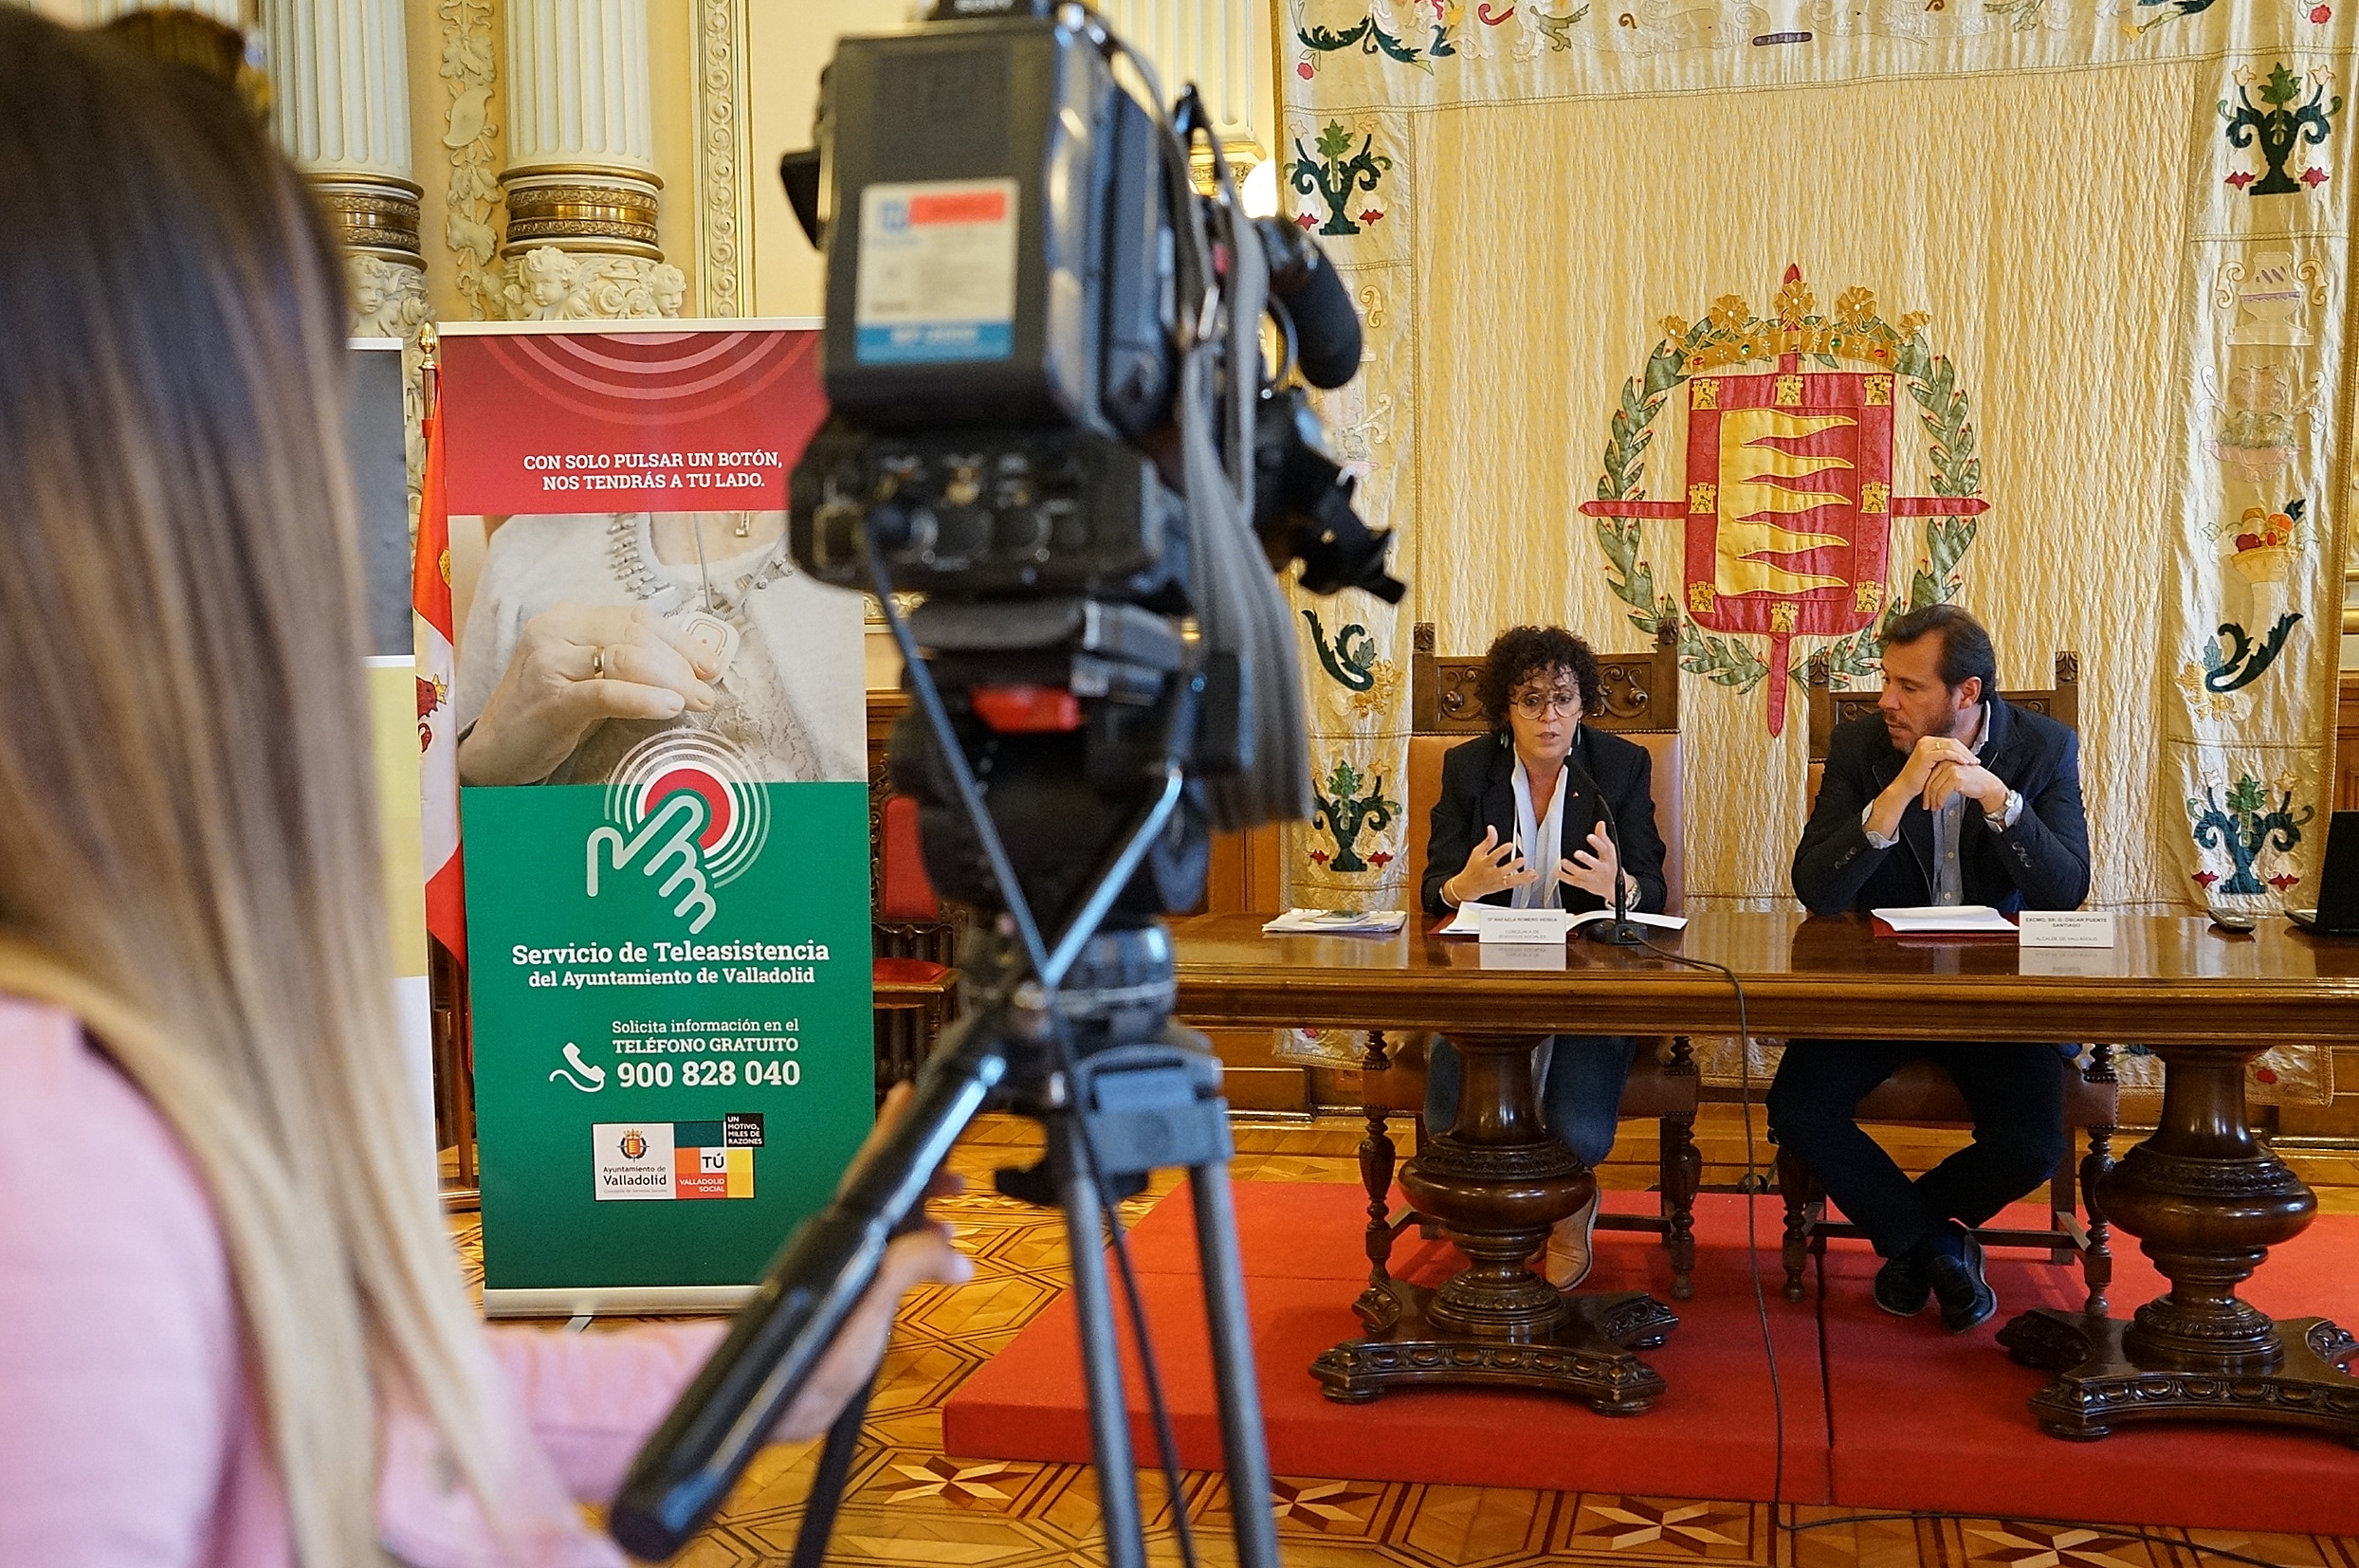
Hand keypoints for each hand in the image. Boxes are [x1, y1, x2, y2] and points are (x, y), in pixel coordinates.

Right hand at [458, 603, 721, 784]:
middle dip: (681, 662)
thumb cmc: (550, 714)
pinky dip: (644, 698)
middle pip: (637, 635)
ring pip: (627, 658)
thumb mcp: (591, 677)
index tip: (711, 664)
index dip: (680, 639)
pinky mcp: (550, 696)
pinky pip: (607, 692)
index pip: (638, 618)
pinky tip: (670, 707)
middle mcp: (556, 630)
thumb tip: (692, 667)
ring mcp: (550, 660)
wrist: (496, 751)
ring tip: (698, 700)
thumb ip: (629, 663)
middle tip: (709, 688)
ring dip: (672, 680)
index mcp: (569, 617)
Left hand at [769, 1084, 974, 1442]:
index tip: (908, 1097)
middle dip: (923, 1176)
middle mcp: (839, 1244)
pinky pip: (886, 1257)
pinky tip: (930, 1261)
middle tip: (957, 1169)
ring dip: (921, 1215)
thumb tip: (950, 1249)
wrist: (775, 1405)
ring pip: (887, 1226)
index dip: (893, 1128)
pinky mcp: (845, 1297)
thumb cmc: (806, 1358)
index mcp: (843, 1235)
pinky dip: (913, 1250)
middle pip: (884, 1193)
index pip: (873, 1166)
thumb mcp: (870, 1303)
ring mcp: (841, 1269)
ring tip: (951, 1214)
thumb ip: (909, 1263)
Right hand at [1449, 825, 1537, 903]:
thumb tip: (1491, 829)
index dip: (1501, 851)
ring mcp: (1497, 882)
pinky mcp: (1502, 887)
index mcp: (1484, 864)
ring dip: (1522, 877)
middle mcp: (1491, 874)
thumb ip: (1487, 841)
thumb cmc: (1474, 868)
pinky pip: (1514, 885)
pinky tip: (1532, 877)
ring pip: (1510, 881)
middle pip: (1502, 871)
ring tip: (1532, 873)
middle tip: (1522, 860)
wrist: (1468, 887)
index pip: (1492, 857)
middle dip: (1512, 867)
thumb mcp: (1477, 852)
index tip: (1510, 845)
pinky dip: (1524, 882)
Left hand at [1557, 821, 1631, 903]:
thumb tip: (1600, 823)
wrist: (1616, 888)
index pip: (1605, 850)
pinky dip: (1565, 878)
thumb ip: (1603, 837)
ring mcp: (1594, 879)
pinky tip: (1557, 872)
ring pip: (1583, 874)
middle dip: (1586, 859)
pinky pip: (1575, 882)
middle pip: (1595, 864)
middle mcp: (1602, 869)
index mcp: (1609, 859)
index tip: (1590, 836)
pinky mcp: (1586, 885)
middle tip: (1577, 853)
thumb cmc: (1611, 866)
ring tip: (1564, 861)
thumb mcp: (1610, 852)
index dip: (1597, 843)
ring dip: (1572, 868)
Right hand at [1868, 734, 1998, 838]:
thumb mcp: (1933, 765)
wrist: (1905, 787)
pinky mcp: (1926, 754)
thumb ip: (1943, 758)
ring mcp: (1925, 746)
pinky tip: (1964, 763)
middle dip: (1966, 751)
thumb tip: (1959, 757)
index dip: (1963, 749)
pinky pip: (1947, 753)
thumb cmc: (1918, 779)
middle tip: (1975, 760)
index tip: (1972, 758)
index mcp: (1927, 741)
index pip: (1950, 742)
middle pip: (1952, 742)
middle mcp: (1925, 741)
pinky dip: (1958, 758)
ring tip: (1972, 763)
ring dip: (1964, 755)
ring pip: (1952, 746)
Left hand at [1924, 758, 2006, 816]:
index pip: (1929, 775)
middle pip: (1930, 782)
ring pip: (1935, 788)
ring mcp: (1951, 769)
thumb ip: (1941, 775)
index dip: (1924, 789)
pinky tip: (1940, 805)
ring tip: (1933, 808)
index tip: (1924, 799)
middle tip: (1926, 805)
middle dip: (1927, 797)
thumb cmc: (1971, 780)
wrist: (1987, 784)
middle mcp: (1946, 762)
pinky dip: (1939, 801)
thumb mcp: (1954, 773)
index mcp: (1944, 759)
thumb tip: (1925, 785)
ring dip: (1933, 801)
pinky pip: (1942, 792)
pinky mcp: (1956, 778)